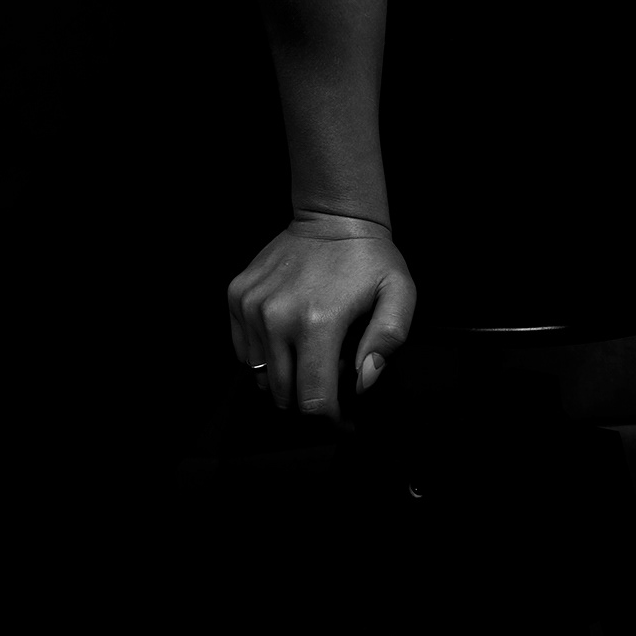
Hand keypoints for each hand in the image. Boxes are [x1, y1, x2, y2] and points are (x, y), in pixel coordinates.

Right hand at [227, 213, 416, 419]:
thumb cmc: (369, 259)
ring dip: (285, 377)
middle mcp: (276, 317)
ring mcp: (251, 306)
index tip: (343, 416)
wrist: (332, 217)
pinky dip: (263, 356)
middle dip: (308, 399)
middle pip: (283, 394)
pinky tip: (286, 340)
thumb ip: (386, 341)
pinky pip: (243, 351)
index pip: (313, 401)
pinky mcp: (237, 296)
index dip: (331, 418)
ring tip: (309, 356)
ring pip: (260, 376)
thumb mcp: (398, 295)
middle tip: (329, 381)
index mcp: (318, 322)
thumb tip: (363, 381)